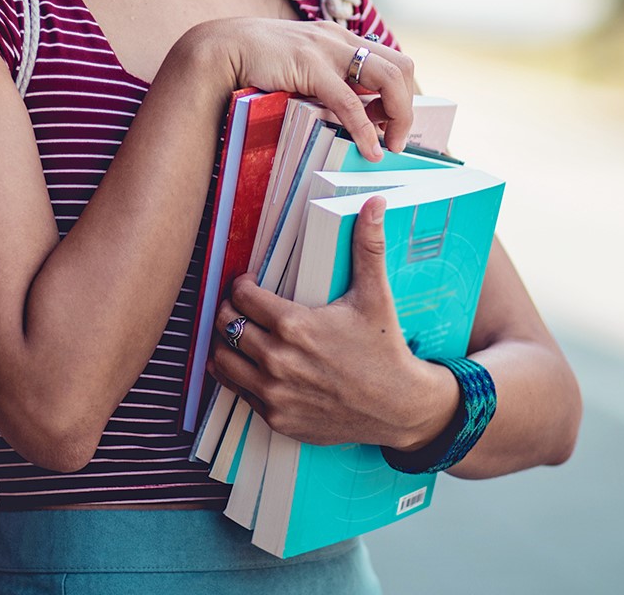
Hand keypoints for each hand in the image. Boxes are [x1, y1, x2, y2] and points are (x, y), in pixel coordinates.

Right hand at [188, 17, 415, 161]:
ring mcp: (327, 49)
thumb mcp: (302, 65)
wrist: (222, 47)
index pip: (393, 60)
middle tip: (397, 138)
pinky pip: (350, 102)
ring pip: (388, 79)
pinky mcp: (311, 66)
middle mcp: (341, 39)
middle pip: (401, 67)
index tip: (392, 123)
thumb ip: (326, 79)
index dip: (402, 94)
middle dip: (407, 107)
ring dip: (398, 116)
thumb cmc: (257, 61)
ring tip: (389, 146)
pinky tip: (369, 148)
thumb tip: (350, 111)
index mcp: (341, 38)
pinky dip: (366, 129)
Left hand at [206, 196, 459, 450]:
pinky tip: (251, 364)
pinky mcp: (278, 420)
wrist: (400, 409)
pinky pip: (238, 394)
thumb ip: (367, 247)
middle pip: (226, 326)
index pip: (242, 297)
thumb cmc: (385, 350)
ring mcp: (276, 395)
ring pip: (223, 361)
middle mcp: (279, 362)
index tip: (249, 283)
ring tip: (237, 333)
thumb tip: (373, 204)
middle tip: (240, 305)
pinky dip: (239, 376)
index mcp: (295, 326)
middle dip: (229, 310)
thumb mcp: (375, 295)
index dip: (241, 285)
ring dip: (224, 344)